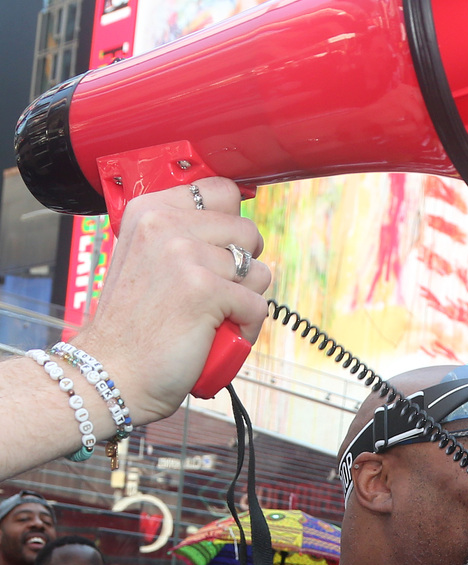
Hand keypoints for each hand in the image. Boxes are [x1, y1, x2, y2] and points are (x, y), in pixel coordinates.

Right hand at [74, 177, 271, 423]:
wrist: (112, 373)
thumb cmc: (132, 328)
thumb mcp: (142, 259)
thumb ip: (179, 235)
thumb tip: (233, 228)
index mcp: (150, 211)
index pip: (221, 191)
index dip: (231, 226)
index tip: (220, 252)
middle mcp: (165, 225)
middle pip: (248, 232)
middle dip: (242, 269)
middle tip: (213, 296)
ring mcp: (185, 256)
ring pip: (258, 271)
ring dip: (245, 301)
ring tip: (213, 319)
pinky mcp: (206, 291)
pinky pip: (258, 305)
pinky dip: (246, 329)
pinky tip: (218, 337)